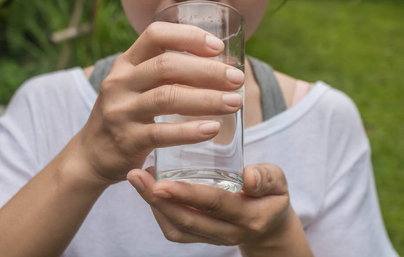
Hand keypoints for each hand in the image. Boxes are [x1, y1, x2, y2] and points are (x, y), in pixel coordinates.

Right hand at [75, 22, 244, 184]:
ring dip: (206, 98)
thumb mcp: (134, 86)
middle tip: (237, 79)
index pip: (155, 35)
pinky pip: (161, 133)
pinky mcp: (126, 140)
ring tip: (234, 102)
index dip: (188, 36)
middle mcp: (120, 82)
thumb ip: (163, 74)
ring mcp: (120, 111)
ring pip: (166, 97)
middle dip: (207, 70)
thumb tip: (218, 67)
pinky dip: (190, 130)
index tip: (218, 46)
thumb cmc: (126, 115)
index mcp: (126, 63)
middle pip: (166, 65)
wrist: (92, 154)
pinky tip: (212, 129)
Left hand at [127, 164, 310, 255]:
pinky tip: (148, 191)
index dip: (187, 194)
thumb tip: (248, 176)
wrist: (268, 225)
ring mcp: (212, 238)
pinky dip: (158, 212)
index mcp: (248, 216)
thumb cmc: (269, 195)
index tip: (162, 183)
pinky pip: (176, 231)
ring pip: (177, 228)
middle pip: (188, 219)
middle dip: (158, 199)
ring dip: (153, 205)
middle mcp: (228, 232)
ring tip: (137, 179)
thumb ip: (266, 178)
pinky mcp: (201, 237)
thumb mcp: (278, 182)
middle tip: (136, 176)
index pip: (214, 204)